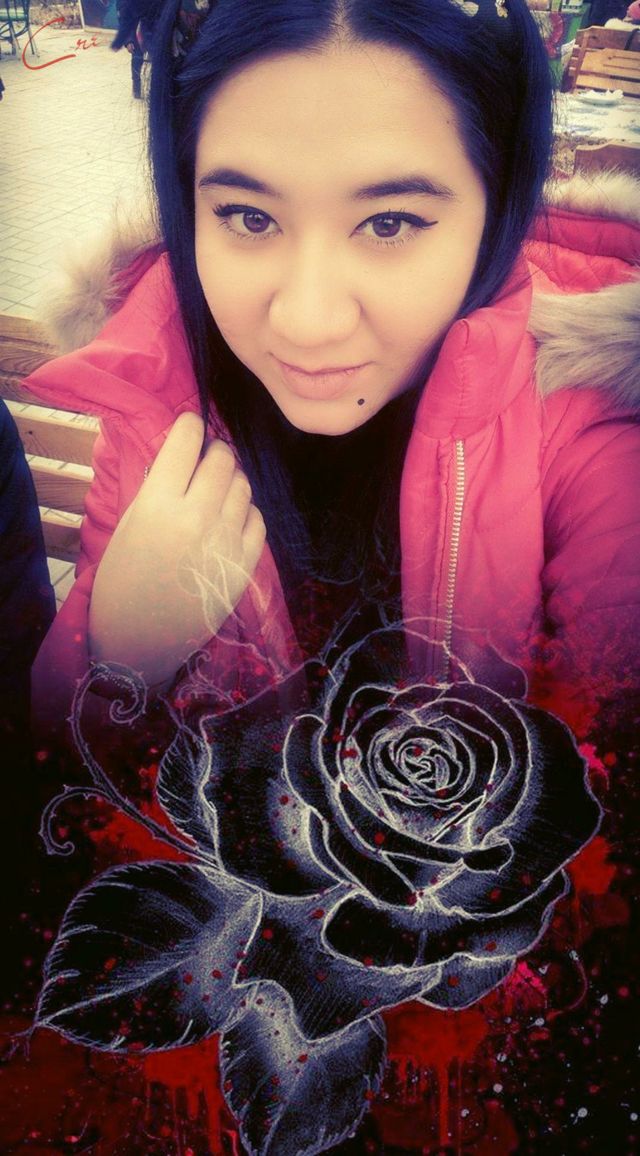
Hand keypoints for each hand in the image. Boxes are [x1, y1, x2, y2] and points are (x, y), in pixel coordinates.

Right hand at [89, 413, 265, 687]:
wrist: (139, 641)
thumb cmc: (123, 580)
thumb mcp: (128, 524)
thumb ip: (158, 486)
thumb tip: (186, 449)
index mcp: (157, 505)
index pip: (186, 442)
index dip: (191, 426)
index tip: (192, 424)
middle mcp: (196, 518)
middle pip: (222, 459)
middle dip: (214, 452)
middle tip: (206, 459)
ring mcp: (225, 542)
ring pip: (243, 486)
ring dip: (231, 481)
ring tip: (215, 492)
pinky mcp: (244, 565)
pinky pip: (257, 519)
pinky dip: (245, 512)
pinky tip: (229, 520)